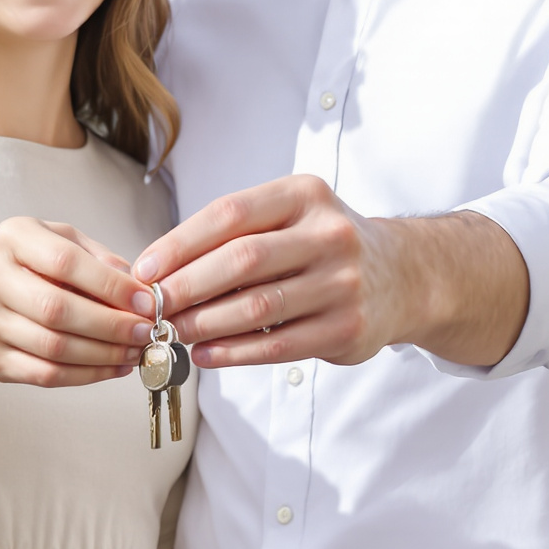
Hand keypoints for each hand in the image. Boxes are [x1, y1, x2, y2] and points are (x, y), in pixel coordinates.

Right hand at [0, 215, 151, 386]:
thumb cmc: (36, 265)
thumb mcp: (67, 242)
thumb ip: (101, 260)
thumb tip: (138, 292)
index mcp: (12, 238)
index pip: (65, 263)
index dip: (110, 286)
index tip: (144, 302)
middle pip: (56, 310)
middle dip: (111, 325)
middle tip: (144, 331)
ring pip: (54, 348)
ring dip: (104, 354)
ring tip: (134, 351)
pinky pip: (46, 375)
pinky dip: (87, 375)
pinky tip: (113, 367)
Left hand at [131, 176, 398, 366]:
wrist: (403, 276)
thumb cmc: (323, 245)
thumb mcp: (291, 216)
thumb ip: (237, 236)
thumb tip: (162, 271)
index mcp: (304, 195)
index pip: (230, 214)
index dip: (180, 243)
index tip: (145, 269)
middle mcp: (329, 234)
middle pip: (241, 260)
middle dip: (186, 286)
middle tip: (153, 307)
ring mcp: (343, 283)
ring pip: (257, 307)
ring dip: (204, 323)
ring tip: (172, 332)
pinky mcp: (348, 328)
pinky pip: (278, 345)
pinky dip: (234, 353)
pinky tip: (205, 354)